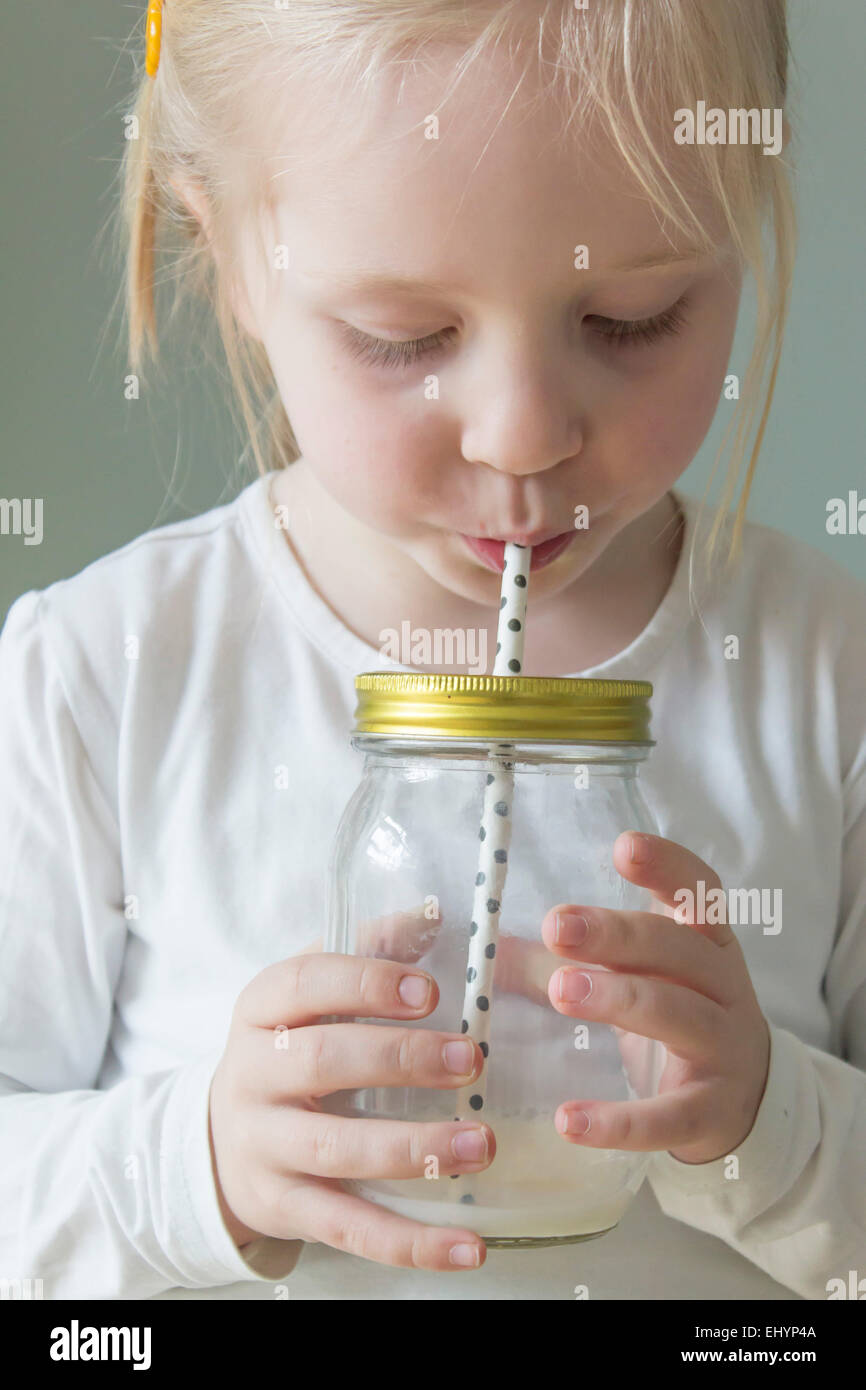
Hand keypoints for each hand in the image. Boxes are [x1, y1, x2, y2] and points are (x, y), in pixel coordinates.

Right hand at [208, 919, 495, 1272]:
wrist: (222, 1137)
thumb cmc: (292, 1048)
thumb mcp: (313, 995)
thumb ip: (370, 952)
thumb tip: (431, 913)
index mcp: (261, 1009)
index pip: (303, 983)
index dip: (366, 983)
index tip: (430, 991)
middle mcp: (251, 1075)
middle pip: (320, 1062)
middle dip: (398, 1059)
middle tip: (470, 1059)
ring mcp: (262, 1146)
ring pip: (334, 1150)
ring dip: (413, 1148)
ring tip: (481, 1143)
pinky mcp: (284, 1208)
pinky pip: (350, 1229)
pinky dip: (411, 1242)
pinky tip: (469, 1247)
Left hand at [542, 832, 771, 1164]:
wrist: (743, 1101)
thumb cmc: (676, 1015)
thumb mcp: (639, 974)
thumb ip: (572, 956)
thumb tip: (488, 941)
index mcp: (706, 940)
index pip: (698, 891)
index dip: (667, 867)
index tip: (625, 846)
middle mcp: (724, 985)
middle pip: (676, 947)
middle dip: (616, 934)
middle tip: (556, 926)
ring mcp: (723, 1047)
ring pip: (676, 1013)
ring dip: (619, 999)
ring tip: (560, 989)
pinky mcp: (710, 1111)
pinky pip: (666, 1116)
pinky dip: (620, 1122)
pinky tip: (569, 1120)